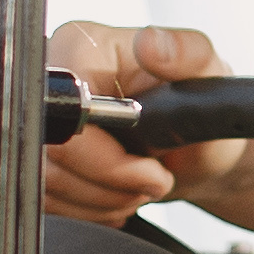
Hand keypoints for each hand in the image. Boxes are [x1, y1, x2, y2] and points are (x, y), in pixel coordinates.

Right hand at [44, 20, 241, 224]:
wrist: (197, 149)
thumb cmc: (201, 105)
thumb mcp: (209, 74)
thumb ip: (188, 53)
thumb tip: (152, 43)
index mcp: (81, 45)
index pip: (66, 115)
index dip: (106, 156)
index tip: (150, 169)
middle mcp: (54, 79)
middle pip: (53, 155)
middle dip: (110, 184)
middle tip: (153, 180)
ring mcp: (45, 120)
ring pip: (49, 183)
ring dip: (103, 199)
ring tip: (139, 185)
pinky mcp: (44, 156)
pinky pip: (49, 201)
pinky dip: (91, 209)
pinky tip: (120, 195)